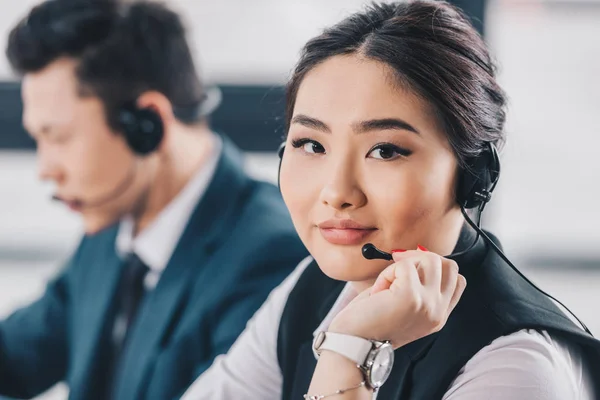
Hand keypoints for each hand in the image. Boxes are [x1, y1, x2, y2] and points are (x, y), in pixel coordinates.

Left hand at [329, 246, 465, 348]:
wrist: (352, 344)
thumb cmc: (368, 323)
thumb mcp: (402, 306)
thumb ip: (417, 285)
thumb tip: (417, 253)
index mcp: (438, 317)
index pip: (457, 280)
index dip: (436, 267)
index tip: (412, 267)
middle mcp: (438, 313)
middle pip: (449, 266)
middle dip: (423, 257)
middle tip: (399, 264)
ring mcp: (428, 304)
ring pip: (432, 260)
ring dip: (404, 264)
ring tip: (387, 283)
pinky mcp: (412, 296)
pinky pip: (404, 265)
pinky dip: (388, 272)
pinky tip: (379, 290)